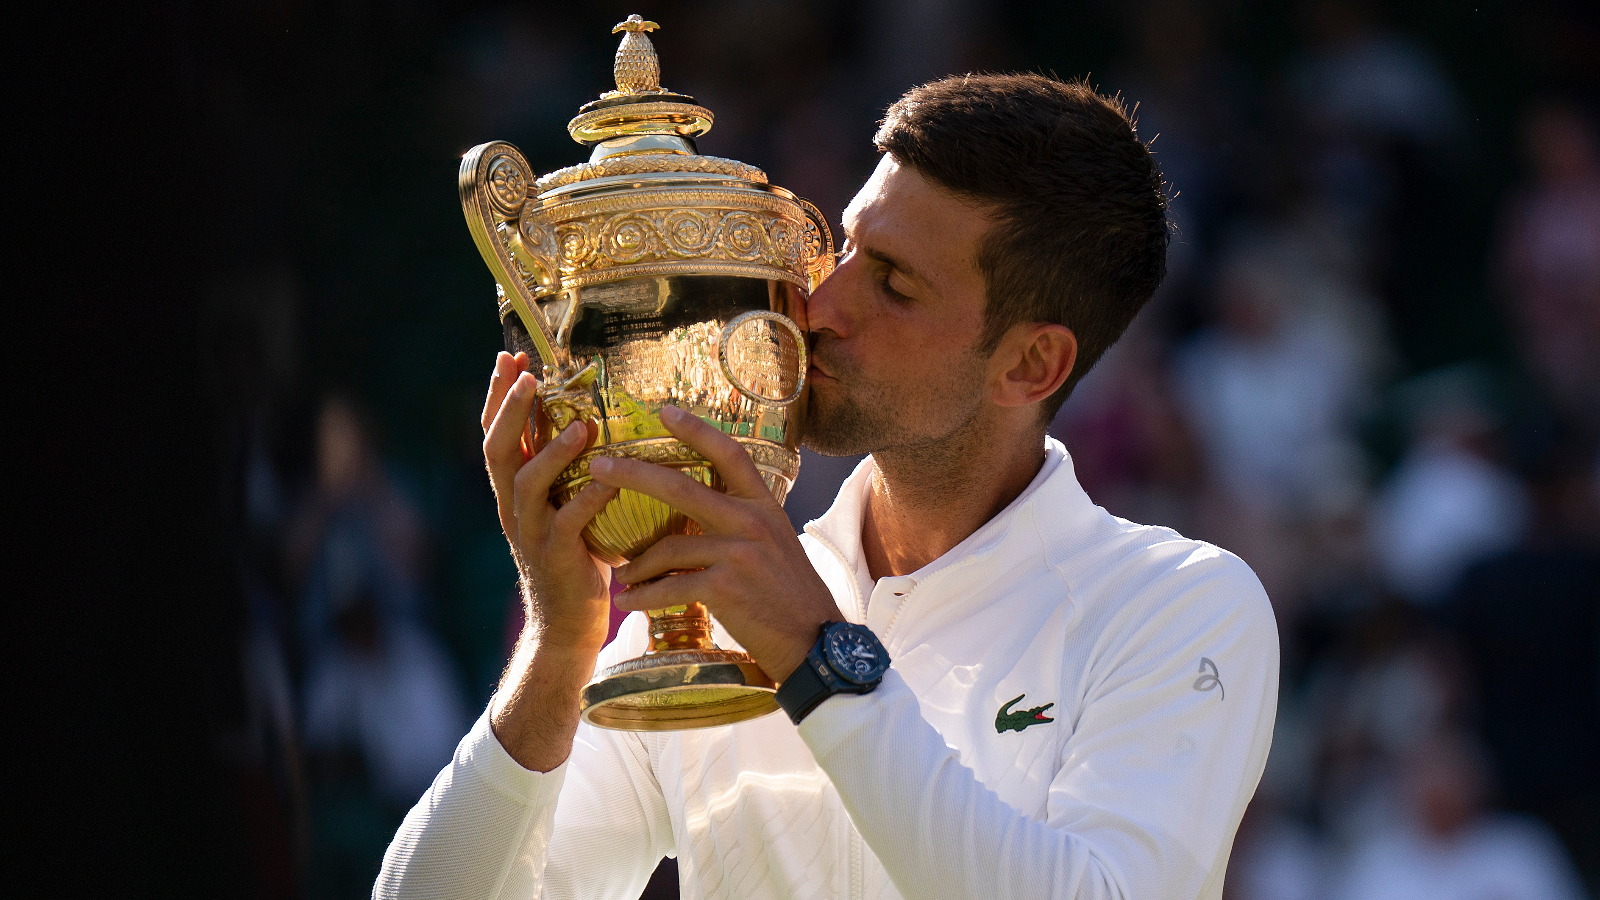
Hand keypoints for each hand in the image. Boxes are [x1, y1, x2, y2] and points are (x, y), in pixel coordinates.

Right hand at [482, 351, 617, 653]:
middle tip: (526, 375)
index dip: (498, 395)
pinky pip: (569, 523)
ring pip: (528, 484)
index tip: (510, 356)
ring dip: (552, 452)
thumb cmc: (576, 556)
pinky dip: (588, 499)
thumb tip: (592, 416)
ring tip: (579, 426)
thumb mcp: (564, 506)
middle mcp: (513, 506)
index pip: (495, 432)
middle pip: (497, 450)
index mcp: (512, 490)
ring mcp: (531, 532)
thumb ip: (568, 469)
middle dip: (510, 409)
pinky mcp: (557, 557)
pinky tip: (608, 481)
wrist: (566, 624)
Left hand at [589, 405, 839, 683]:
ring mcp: (738, 554)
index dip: (697, 429)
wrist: (814, 642)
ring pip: (668, 548)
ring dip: (638, 564)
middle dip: (633, 475)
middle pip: (681, 488)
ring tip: (621, 574)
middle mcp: (751, 522)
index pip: (730, 455)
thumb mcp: (775, 544)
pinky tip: (629, 602)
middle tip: (598, 467)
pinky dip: (644, 597)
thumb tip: (702, 509)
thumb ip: (742, 522)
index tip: (665, 411)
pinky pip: (670, 587)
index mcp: (764, 506)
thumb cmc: (789, 595)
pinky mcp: (724, 588)